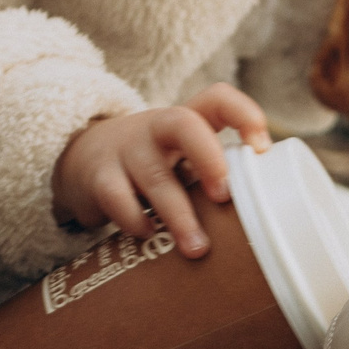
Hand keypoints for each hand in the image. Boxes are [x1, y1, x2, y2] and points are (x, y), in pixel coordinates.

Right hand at [50, 84, 271, 255]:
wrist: (80, 161)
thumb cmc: (152, 167)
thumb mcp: (180, 160)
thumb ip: (213, 178)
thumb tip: (268, 226)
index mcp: (184, 122)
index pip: (216, 98)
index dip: (243, 115)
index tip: (262, 148)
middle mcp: (155, 128)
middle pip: (184, 124)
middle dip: (208, 157)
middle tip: (224, 196)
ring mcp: (125, 150)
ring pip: (155, 175)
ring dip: (179, 215)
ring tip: (197, 249)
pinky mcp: (99, 176)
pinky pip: (118, 198)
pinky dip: (135, 221)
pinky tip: (147, 237)